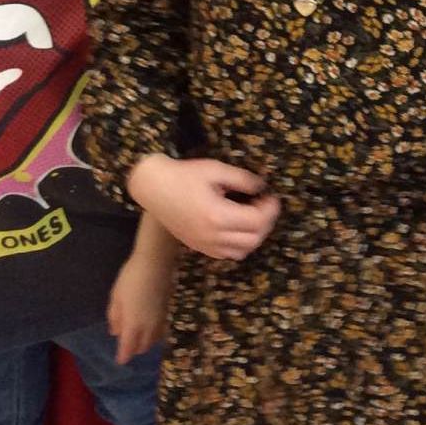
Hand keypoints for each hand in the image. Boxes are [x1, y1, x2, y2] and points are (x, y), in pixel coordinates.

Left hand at [108, 243, 173, 363]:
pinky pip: (162, 330)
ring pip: (154, 339)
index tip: (120, 361)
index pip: (128, 348)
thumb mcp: (116, 297)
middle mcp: (149, 326)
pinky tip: (150, 327)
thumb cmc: (131, 278)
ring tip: (139, 337)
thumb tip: (115, 332)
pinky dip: (155, 334)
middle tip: (127, 346)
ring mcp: (161, 319)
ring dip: (146, 342)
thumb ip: (115, 317)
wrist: (156, 262)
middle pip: (144, 347)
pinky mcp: (168, 311)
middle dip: (135, 350)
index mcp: (132, 324)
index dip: (124, 356)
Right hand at [127, 154, 280, 260]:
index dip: (270, 210)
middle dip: (266, 222)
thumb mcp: (216, 170)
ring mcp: (204, 244)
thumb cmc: (184, 175)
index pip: (257, 221)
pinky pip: (227, 254)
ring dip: (254, 236)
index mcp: (217, 215)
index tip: (272, 197)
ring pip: (242, 251)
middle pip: (253, 239)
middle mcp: (212, 235)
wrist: (153, 187)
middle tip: (265, 205)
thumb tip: (262, 187)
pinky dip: (239, 245)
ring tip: (253, 217)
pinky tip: (238, 227)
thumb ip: (243, 179)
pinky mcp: (198, 246)